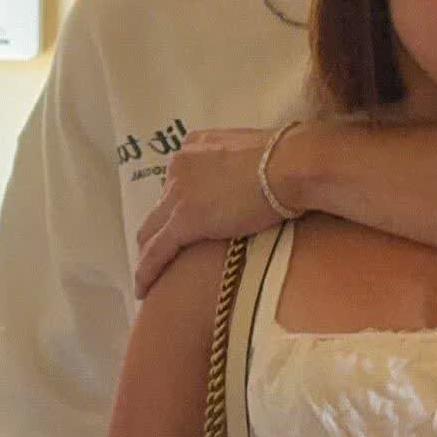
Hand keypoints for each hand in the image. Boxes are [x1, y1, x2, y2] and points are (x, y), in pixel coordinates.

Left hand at [134, 126, 298, 297]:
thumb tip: (257, 183)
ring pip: (151, 230)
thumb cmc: (290, 160)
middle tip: (165, 257)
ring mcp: (178, 192)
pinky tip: (144, 289)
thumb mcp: (258, 156)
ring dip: (148, 254)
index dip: (179, 205)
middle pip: (161, 206)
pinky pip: (156, 251)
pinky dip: (146, 271)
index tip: (186, 225)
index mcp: (196, 146)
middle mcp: (179, 165)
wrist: (293, 165)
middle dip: (160, 232)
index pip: (179, 181)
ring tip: (149, 279)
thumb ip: (245, 168)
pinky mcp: (184, 220)